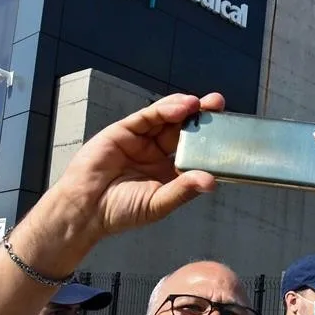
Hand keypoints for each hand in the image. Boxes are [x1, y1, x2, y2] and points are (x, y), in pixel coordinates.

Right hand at [53, 92, 225, 241]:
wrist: (85, 208)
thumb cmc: (121, 211)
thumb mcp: (158, 203)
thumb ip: (184, 189)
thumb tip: (212, 181)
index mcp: (170, 172)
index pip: (196, 152)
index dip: (211, 141)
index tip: (230, 132)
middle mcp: (158, 154)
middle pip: (185, 130)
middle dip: (202, 117)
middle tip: (220, 104)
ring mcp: (142, 141)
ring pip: (168, 119)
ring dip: (186, 108)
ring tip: (203, 103)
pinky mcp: (125, 131)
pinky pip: (148, 117)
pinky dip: (165, 109)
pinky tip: (181, 107)